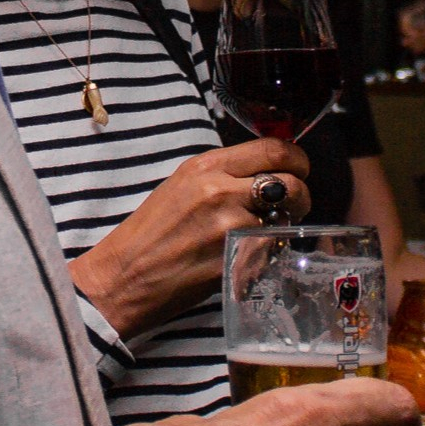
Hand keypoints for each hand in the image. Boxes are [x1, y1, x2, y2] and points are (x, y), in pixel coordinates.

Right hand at [68, 139, 309, 340]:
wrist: (123, 277)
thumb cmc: (149, 235)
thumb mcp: (181, 187)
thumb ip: (223, 176)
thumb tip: (266, 175)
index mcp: (205, 166)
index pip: (273, 148)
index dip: (296, 160)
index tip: (299, 170)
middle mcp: (219, 189)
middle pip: (290, 182)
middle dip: (301, 196)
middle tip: (294, 207)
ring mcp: (228, 225)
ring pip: (286, 219)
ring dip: (285, 228)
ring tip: (265, 235)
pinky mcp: (234, 259)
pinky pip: (272, 251)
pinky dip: (269, 255)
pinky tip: (247, 258)